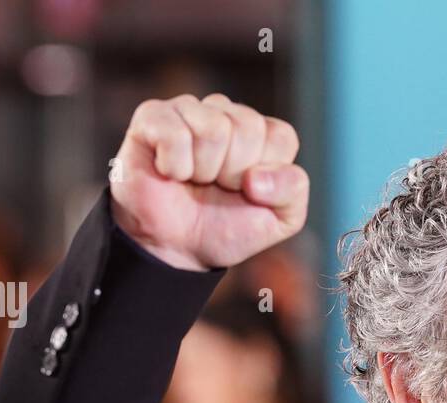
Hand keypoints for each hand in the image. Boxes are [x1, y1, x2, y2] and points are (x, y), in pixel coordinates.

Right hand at [109, 92, 308, 270]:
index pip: (281, 137)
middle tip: (215, 187)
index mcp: (261, 132)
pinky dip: (174, 166)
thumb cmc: (225, 227)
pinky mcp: (153, 116)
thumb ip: (293, 191)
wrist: (176, 249)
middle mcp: (226, 113)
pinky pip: (176, 134)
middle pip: (248, 128)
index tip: (248, 191)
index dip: (265, 174)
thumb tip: (257, 176)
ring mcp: (189, 110)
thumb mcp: (279, 219)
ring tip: (192, 180)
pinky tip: (169, 172)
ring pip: (213, 130)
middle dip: (233, 173)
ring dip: (202, 171)